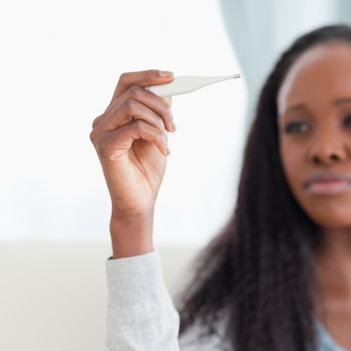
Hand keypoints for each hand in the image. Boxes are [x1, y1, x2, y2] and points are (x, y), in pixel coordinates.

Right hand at [90, 70, 175, 216]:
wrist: (140, 200)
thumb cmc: (148, 169)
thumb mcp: (158, 133)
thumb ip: (158, 111)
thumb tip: (167, 86)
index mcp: (114, 114)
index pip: (126, 82)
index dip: (148, 75)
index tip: (171, 76)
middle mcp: (103, 120)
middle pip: (133, 91)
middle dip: (161, 104)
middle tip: (174, 126)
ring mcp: (100, 132)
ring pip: (132, 106)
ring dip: (158, 121)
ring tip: (167, 139)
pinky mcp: (105, 146)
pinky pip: (135, 127)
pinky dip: (155, 135)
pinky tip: (164, 150)